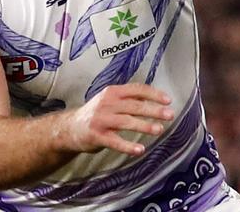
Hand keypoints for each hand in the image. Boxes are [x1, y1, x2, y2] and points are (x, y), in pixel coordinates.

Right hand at [59, 83, 173, 156]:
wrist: (70, 128)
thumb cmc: (96, 114)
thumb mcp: (109, 100)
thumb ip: (127, 98)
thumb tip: (154, 99)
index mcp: (112, 92)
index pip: (136, 90)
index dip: (153, 94)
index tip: (168, 100)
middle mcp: (106, 103)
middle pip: (134, 106)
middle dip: (153, 110)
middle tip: (170, 114)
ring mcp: (101, 119)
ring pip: (126, 122)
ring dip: (144, 126)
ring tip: (159, 130)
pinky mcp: (97, 135)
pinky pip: (115, 141)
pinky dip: (128, 146)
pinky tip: (140, 150)